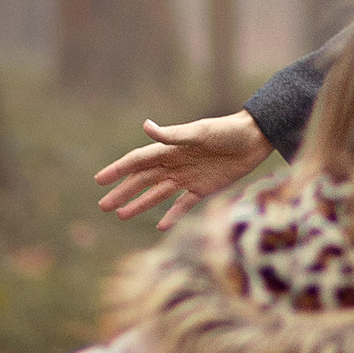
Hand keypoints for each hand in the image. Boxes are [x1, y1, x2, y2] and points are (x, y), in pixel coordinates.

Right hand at [95, 111, 270, 230]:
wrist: (254, 139)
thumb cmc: (225, 131)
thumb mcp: (199, 132)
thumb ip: (172, 135)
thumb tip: (145, 126)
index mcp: (170, 149)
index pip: (137, 161)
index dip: (118, 170)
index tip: (99, 180)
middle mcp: (175, 164)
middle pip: (142, 180)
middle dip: (122, 192)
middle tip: (104, 205)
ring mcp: (187, 178)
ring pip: (157, 194)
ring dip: (139, 204)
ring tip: (121, 215)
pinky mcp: (203, 189)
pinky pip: (183, 205)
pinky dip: (172, 215)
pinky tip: (160, 225)